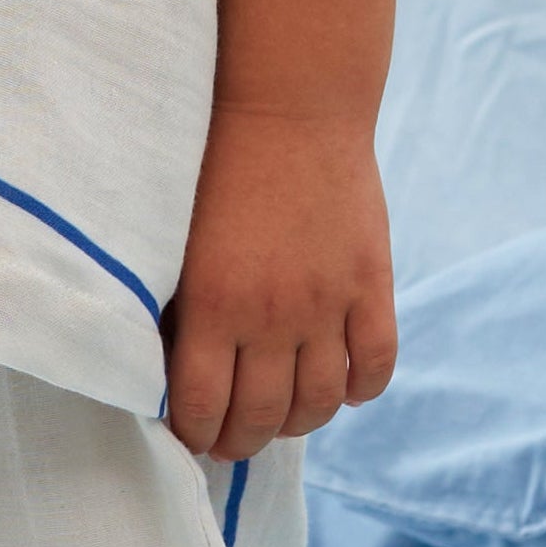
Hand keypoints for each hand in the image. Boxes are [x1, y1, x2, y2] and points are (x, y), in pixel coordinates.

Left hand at [161, 99, 398, 459]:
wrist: (288, 106)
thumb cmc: (213, 166)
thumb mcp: (176, 239)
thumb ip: (180, 307)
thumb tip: (171, 373)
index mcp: (214, 305)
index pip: (203, 408)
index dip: (196, 436)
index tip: (193, 437)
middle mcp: (273, 314)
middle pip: (262, 416)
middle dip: (241, 441)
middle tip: (232, 438)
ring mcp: (328, 302)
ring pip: (319, 403)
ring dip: (297, 422)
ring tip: (282, 417)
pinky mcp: (370, 283)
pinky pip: (374, 365)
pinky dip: (358, 389)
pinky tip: (339, 387)